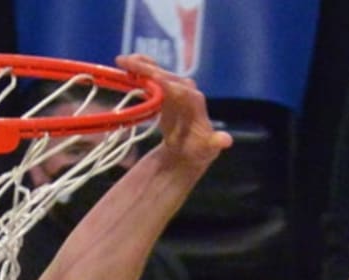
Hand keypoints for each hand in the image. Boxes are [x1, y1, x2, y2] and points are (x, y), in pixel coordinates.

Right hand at [116, 54, 231, 167]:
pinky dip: (140, 68)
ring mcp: (175, 88)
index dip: (167, 84)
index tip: (153, 78)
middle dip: (148, 70)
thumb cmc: (198, 149)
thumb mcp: (208, 149)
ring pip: (158, 72)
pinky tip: (126, 63)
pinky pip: (152, 75)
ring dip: (140, 65)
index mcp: (195, 102)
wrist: (190, 149)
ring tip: (122, 61)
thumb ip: (216, 143)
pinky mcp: (164, 90)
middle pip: (166, 77)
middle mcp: (186, 90)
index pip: (180, 90)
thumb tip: (226, 141)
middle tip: (129, 64)